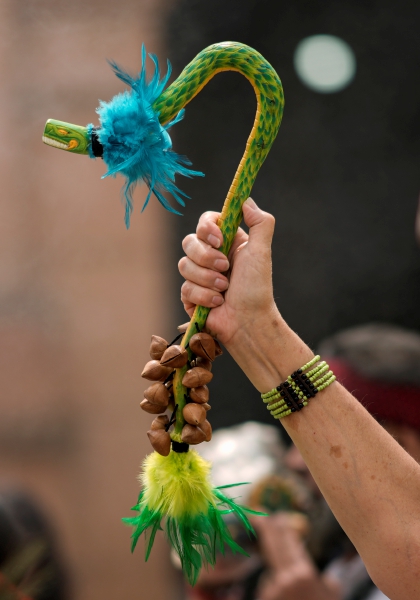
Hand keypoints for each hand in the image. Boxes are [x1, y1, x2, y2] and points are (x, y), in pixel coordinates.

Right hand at [179, 197, 276, 346]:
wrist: (249, 323)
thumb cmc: (257, 289)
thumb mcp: (262, 252)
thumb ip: (260, 223)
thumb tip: (246, 200)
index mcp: (227, 242)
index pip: (205, 222)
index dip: (207, 228)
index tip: (220, 240)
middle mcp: (210, 256)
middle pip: (189, 241)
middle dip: (206, 257)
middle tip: (226, 269)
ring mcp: (198, 276)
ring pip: (184, 265)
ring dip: (207, 279)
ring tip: (224, 290)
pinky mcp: (190, 296)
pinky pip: (185, 288)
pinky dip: (203, 296)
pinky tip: (217, 303)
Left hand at [252, 513, 340, 599]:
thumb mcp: (332, 595)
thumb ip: (327, 581)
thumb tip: (326, 576)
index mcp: (304, 572)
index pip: (288, 541)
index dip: (280, 527)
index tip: (273, 515)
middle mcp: (285, 578)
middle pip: (273, 546)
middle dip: (266, 530)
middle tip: (258, 516)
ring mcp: (272, 590)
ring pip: (272, 575)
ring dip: (278, 579)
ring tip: (294, 592)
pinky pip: (269, 591)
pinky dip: (275, 593)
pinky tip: (287, 597)